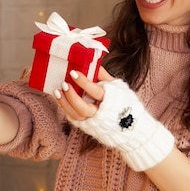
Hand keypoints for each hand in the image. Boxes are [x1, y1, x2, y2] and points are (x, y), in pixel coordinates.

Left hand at [54, 69, 174, 171]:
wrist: (132, 128)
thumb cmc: (125, 103)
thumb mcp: (118, 87)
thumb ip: (104, 76)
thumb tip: (93, 62)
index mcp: (110, 101)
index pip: (95, 91)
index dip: (84, 82)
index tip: (73, 73)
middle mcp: (101, 114)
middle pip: (83, 107)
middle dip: (71, 96)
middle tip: (64, 83)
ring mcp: (94, 123)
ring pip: (76, 115)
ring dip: (64, 103)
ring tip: (57, 91)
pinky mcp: (89, 128)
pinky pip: (75, 120)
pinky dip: (66, 109)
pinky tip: (61, 99)